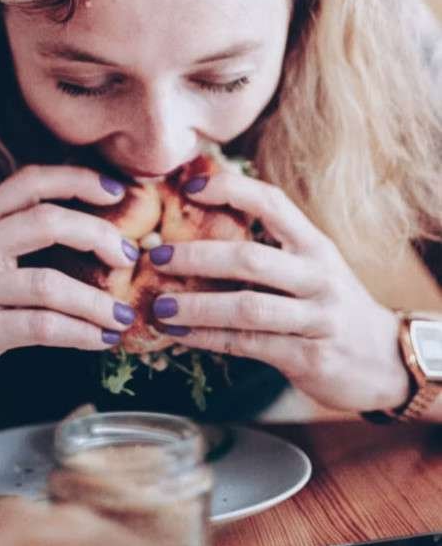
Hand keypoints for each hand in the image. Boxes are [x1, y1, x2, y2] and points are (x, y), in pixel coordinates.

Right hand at [0, 166, 138, 400]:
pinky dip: (79, 333)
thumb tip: (92, 230)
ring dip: (96, 301)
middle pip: (47, 221)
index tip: (118, 192)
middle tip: (129, 257)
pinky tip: (101, 340)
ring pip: (49, 283)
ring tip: (123, 315)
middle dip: (99, 235)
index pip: (31, 181)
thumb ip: (16, 236)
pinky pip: (40, 328)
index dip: (78, 179)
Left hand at [148, 171, 409, 412]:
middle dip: (197, 255)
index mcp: (314, 245)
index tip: (188, 185)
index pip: (272, 202)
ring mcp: (317, 318)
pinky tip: (178, 336)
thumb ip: (269, 249)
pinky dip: (208, 339)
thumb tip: (194, 228)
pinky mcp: (310, 357)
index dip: (229, 189)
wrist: (388, 361)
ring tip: (159, 306)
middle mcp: (318, 276)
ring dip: (196, 306)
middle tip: (156, 256)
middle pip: (250, 258)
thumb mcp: (312, 266)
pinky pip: (249, 345)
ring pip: (246, 307)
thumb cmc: (330, 305)